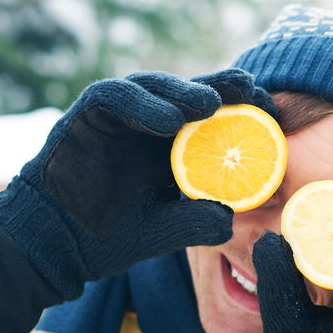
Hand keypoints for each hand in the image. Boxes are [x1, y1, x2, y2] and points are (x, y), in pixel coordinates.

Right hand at [0, 68, 275, 298]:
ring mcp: (119, 118)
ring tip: (212, 103)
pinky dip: (142, 104)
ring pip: (156, 86)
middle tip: (254, 92)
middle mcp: (150, 127)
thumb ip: (197, 221)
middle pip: (190, 95)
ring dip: (185, 91)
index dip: (244, 113)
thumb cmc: (111, 237)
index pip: (214, 120)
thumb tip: (230, 219)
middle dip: (224, 90)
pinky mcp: (87, 114)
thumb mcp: (164, 231)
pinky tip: (169, 120)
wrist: (57, 246)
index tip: (274, 115)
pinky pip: (115, 96)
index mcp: (175, 149)